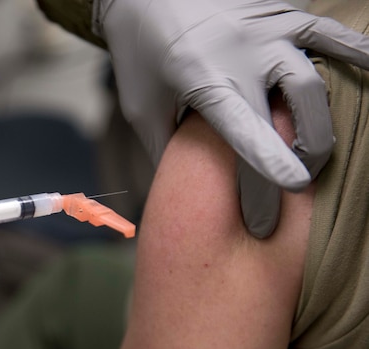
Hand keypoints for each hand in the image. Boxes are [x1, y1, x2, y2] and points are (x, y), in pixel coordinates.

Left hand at [95, 0, 368, 236]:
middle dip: (302, 156)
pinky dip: (357, 52)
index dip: (268, 159)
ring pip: (315, 81)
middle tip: (295, 190)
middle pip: (293, 109)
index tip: (295, 184)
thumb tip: (183, 194)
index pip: (243, 126)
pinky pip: (329, 34)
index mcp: (203, 78)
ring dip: (321, 124)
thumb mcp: (141, 107)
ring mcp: (267, 29)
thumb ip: (166, 149)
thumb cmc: (140, 54)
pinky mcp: (281, 13)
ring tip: (313, 154)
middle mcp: (242, 52)